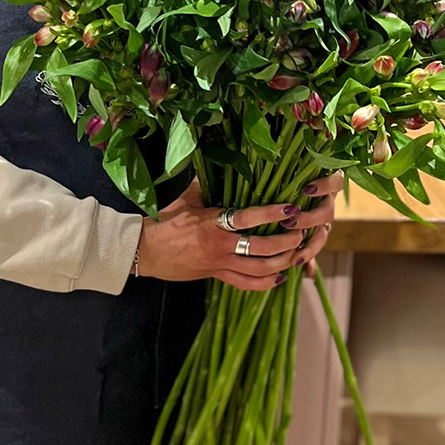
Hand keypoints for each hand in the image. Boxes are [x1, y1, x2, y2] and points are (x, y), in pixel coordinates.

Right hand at [135, 172, 345, 290]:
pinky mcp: (217, 276)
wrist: (144, 251)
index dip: (271, 213)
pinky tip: (280, 276)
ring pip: (259, 270)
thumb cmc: (165, 220)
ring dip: (282, 262)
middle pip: (261, 248)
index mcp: (212, 222)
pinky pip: (247, 285)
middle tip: (301, 231)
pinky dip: (266, 283)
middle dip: (286, 241)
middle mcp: (219, 245)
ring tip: (297, 251)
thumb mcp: (188, 197)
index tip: (291, 208)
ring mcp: (219, 264)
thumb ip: (210, 184)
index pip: (247, 218)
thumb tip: (226, 159)